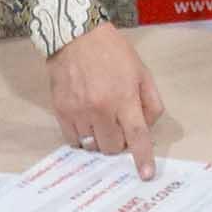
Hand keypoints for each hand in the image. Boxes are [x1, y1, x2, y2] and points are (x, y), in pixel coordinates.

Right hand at [50, 22, 165, 177]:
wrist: (75, 36)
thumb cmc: (113, 52)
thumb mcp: (141, 71)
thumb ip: (150, 101)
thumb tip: (147, 127)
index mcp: (124, 97)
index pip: (137, 135)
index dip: (142, 158)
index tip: (145, 175)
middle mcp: (101, 108)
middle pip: (113, 146)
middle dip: (120, 140)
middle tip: (119, 124)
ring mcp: (78, 112)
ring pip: (93, 146)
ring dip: (100, 139)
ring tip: (101, 119)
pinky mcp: (61, 112)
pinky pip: (73, 139)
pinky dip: (82, 136)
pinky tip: (85, 119)